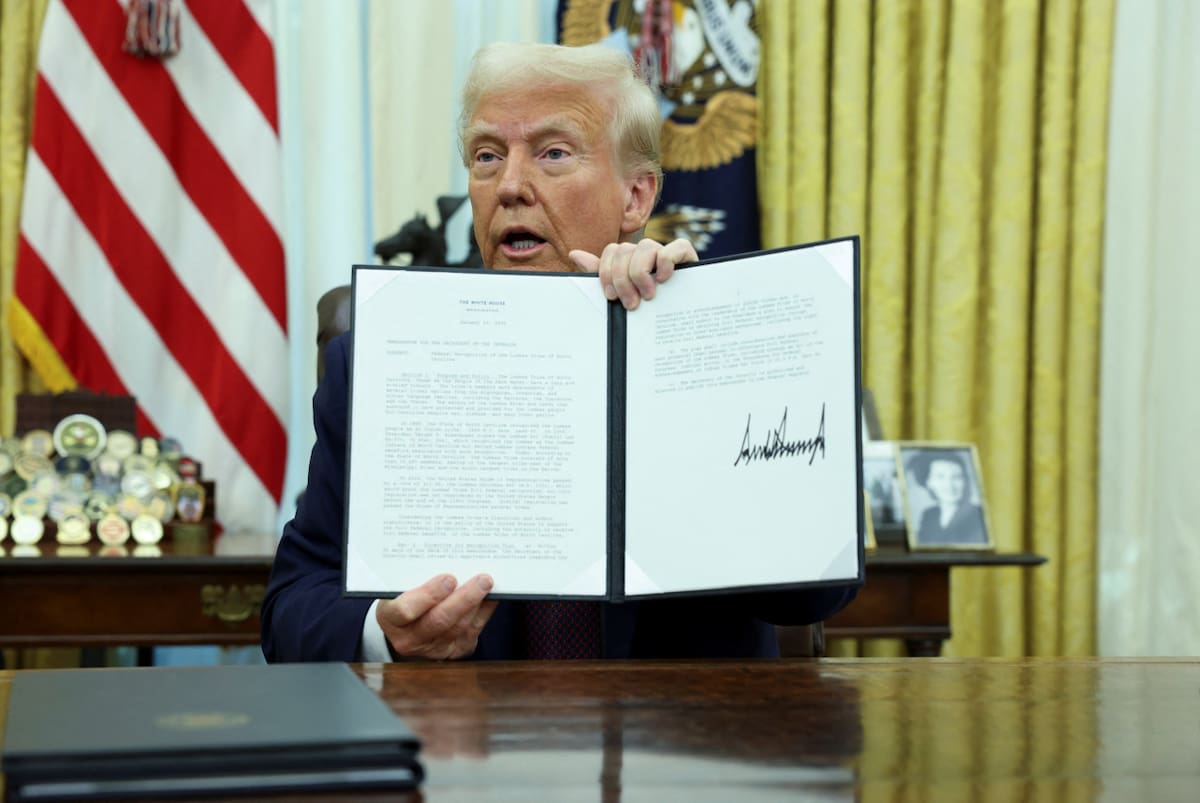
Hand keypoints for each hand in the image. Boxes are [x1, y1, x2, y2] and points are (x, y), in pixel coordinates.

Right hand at [376, 573, 497, 660]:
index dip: (429, 595)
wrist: (406, 628)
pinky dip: (484, 612)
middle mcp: (408, 639)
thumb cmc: (403, 599)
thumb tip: (450, 560)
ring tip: (487, 584)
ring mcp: (431, 649)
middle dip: (463, 598)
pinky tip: (491, 597)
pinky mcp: (453, 652)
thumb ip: (417, 579)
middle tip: (482, 579)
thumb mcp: (398, 589)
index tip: (448, 578)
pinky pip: (472, 632)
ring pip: (458, 628)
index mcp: (389, 618)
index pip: (405, 610)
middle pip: (438, 620)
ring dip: (476, 604)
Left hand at [570, 237, 697, 310]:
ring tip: (648, 295)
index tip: (611, 297)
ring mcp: (666, 252)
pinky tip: (663, 279)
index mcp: (630, 260)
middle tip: (630, 304)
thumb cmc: (648, 311)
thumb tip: (574, 254)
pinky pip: (675, 246)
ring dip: (640, 273)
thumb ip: (600, 276)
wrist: (682, 325)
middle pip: (625, 249)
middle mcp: (646, 253)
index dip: (607, 272)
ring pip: (645, 246)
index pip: (611, 251)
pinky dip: (666, 262)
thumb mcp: (621, 296)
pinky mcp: (687, 256)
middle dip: (622, 279)